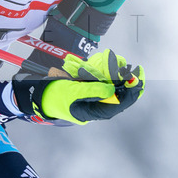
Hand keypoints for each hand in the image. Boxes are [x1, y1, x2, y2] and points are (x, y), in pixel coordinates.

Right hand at [11, 48, 142, 124]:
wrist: (40, 95)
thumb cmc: (55, 95)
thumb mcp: (72, 92)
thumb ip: (92, 90)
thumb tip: (111, 89)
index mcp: (94, 112)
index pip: (119, 104)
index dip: (131, 92)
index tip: (138, 79)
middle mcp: (97, 107)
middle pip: (119, 96)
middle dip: (128, 83)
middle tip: (135, 69)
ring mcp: (93, 99)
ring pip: (113, 89)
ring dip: (119, 77)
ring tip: (125, 65)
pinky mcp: (89, 91)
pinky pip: (103, 83)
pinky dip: (108, 75)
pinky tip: (112, 65)